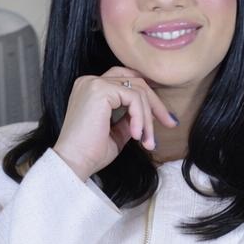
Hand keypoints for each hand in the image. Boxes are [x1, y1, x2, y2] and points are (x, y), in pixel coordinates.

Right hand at [52, 67, 177, 178]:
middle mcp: (90, 81)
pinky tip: (137, 135)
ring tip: (148, 141)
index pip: (126, 83)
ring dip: (148, 118)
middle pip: (135, 80)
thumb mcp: (116, 133)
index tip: (163, 119)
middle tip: (171, 123)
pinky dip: (141, 117)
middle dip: (155, 103)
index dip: (146, 98)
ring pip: (137, 90)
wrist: (73, 163)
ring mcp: (94, 83)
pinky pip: (133, 98)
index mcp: (91, 89)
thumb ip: (129, 119)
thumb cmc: (90, 153)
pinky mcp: (99, 90)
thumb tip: (147, 115)